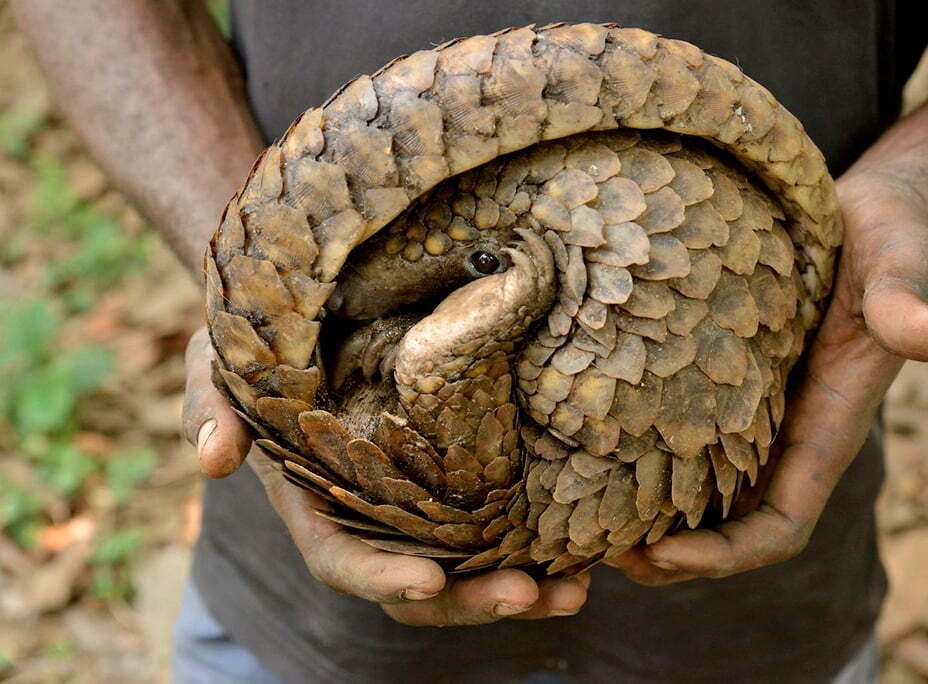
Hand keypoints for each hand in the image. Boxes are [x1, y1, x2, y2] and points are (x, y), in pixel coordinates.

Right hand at [182, 329, 588, 624]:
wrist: (312, 301)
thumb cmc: (259, 333)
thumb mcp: (218, 358)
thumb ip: (210, 406)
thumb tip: (213, 463)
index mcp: (314, 502)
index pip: (342, 559)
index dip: (381, 578)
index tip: (429, 580)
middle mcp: (371, 514)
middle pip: (419, 582)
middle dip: (470, 598)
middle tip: (528, 594)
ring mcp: (418, 500)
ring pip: (469, 564)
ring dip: (521, 585)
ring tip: (576, 590)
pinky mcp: (459, 473)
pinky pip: (500, 520)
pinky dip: (538, 540)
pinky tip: (588, 548)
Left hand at [607, 166, 927, 584]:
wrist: (866, 208)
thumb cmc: (886, 234)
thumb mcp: (897, 260)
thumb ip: (906, 300)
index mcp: (828, 426)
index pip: (781, 523)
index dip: (728, 554)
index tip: (664, 556)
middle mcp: (787, 431)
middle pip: (730, 525)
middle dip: (673, 554)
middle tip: (599, 554)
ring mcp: (753, 409)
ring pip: (700, 490)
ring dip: (648, 515)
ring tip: (581, 519)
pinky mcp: (725, 378)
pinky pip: (683, 436)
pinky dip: (642, 459)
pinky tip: (590, 448)